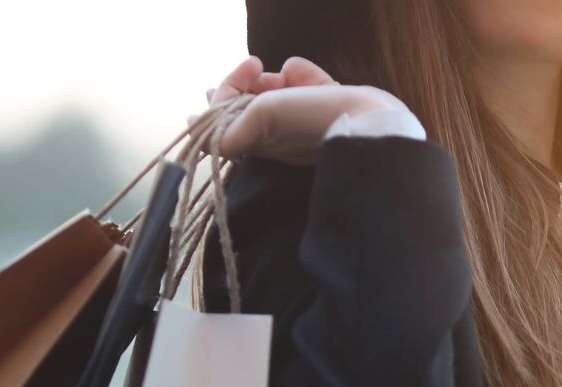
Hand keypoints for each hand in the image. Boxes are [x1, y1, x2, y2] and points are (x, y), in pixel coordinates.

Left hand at [194, 55, 413, 165]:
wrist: (366, 123)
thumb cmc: (308, 122)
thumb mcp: (258, 122)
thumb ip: (224, 133)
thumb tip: (196, 129)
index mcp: (259, 142)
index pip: (225, 121)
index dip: (221, 96)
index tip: (229, 80)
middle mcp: (278, 134)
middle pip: (250, 103)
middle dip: (248, 83)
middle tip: (255, 69)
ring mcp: (302, 122)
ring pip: (279, 91)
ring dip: (278, 78)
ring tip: (287, 76)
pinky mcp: (327, 109)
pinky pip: (308, 85)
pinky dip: (306, 76)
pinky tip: (309, 77)